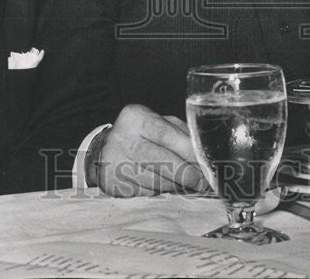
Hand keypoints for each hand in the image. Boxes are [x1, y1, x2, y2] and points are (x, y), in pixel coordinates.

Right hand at [89, 104, 208, 196]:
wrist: (104, 150)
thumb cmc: (141, 135)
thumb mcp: (159, 124)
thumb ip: (181, 135)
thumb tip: (203, 156)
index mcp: (136, 117)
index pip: (167, 134)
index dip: (189, 152)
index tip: (205, 165)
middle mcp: (122, 138)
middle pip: (159, 160)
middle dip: (185, 174)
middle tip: (201, 182)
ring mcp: (113, 162)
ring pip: (153, 180)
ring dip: (174, 185)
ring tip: (184, 184)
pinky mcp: (111, 184)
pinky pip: (144, 192)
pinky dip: (158, 191)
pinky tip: (162, 186)